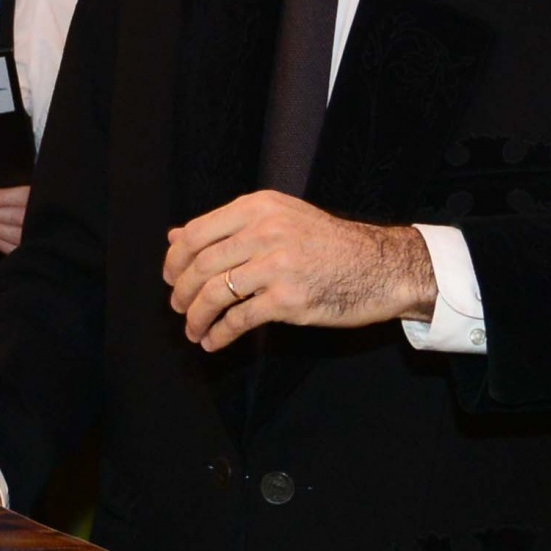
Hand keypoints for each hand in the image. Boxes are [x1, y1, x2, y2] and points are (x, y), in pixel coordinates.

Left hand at [159, 193, 434, 347]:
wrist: (379, 266)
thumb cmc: (327, 243)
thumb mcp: (279, 218)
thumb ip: (228, 227)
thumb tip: (175, 236)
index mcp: (258, 208)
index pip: (196, 234)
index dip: (175, 260)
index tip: (171, 278)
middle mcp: (264, 232)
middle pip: (200, 266)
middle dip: (182, 293)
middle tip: (179, 308)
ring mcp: (276, 266)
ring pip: (214, 294)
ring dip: (196, 317)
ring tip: (193, 330)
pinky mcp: (288, 300)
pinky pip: (238, 320)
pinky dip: (219, 334)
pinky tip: (213, 342)